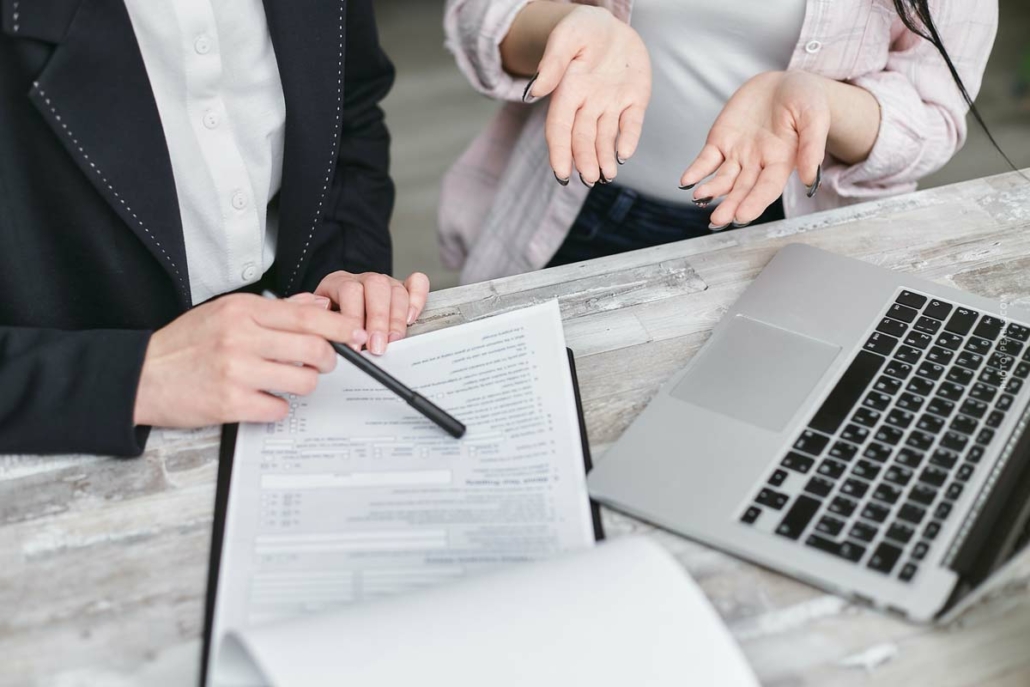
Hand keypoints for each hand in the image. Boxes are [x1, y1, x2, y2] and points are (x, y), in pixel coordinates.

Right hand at [134, 293, 366, 427]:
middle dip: (328, 360)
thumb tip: (318, 306)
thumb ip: (274, 309)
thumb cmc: (185, 344)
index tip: (355, 333)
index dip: (339, 326)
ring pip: (303, 381)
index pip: (306, 316)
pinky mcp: (230, 403)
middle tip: (322, 363)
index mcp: (242, 310)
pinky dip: (277, 407)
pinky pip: (279, 408)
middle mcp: (241, 337)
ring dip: (303, 384)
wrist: (140, 376)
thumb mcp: (225, 312)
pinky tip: (262, 399)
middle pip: (314, 349)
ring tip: (287, 381)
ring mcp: (236, 371)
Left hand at [314, 271, 429, 355]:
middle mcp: (363, 279)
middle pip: (376, 287)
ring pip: (396, 290)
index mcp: (338, 282)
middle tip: (377, 347)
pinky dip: (417, 299)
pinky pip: (417, 283)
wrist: (335, 312)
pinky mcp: (403, 287)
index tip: (355, 345)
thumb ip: (322, 325)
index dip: (353, 318)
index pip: (349, 291)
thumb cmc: (328, 321)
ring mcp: (385, 282)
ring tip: (393, 341)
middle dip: (378, 320)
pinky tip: (411, 318)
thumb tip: (331, 336)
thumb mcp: (317, 321)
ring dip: (396, 319)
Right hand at [524, 5, 650, 185]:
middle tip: (590, 179)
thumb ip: (553, 63)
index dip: (560, 152)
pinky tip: (624, 154)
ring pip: (606, 138)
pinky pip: (631, 124)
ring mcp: (612, 104)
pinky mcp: (635, 100)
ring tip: (607, 176)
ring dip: (604, 159)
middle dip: (585, 161)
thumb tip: (534, 92)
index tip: (561, 173)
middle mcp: (588, 104)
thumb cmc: (582, 28)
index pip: (560, 128)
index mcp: (568, 91)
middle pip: (583, 139)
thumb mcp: (567, 37)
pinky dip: (628, 140)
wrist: (611, 24)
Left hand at [680, 71, 830, 227]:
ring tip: (700, 197)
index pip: (767, 188)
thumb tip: (808, 179)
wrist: (784, 83)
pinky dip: (696, 171)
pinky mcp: (721, 141)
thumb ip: (812, 146)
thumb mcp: (815, 117)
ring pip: (723, 179)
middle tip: (718, 220)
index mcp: (782, 161)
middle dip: (730, 205)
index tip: (742, 216)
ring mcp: (737, 154)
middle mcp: (758, 163)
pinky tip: (687, 181)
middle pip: (742, 189)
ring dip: (711, 190)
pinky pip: (706, 161)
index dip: (755, 202)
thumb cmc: (805, 100)